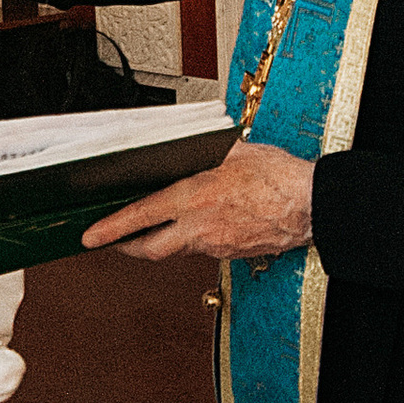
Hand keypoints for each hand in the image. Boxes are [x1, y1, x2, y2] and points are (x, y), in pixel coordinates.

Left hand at [83, 141, 317, 264]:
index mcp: (195, 199)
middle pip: (150, 250)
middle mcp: (200, 228)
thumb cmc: (279, 177)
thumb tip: (183, 148)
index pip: (140, 217)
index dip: (110, 228)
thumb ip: (203, 153)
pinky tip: (201, 224)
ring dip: (164, 239)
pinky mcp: (231, 254)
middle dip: (127, 247)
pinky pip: (202, 248)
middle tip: (114, 240)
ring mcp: (216, 245)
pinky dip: (193, 238)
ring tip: (158, 225)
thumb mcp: (234, 151)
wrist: (313, 206)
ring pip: (177, 248)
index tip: (90, 237)